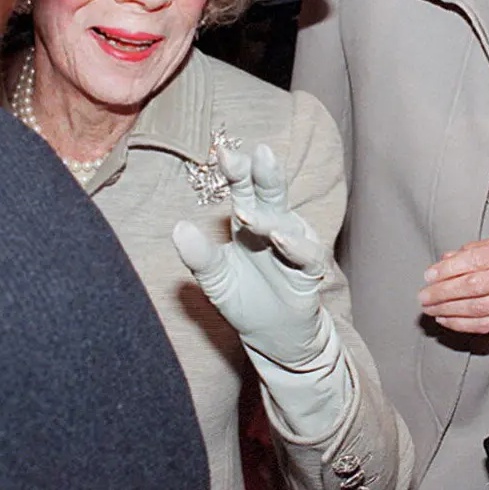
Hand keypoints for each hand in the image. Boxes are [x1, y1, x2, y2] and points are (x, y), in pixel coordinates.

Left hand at [173, 142, 332, 366]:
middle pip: (271, 193)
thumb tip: (178, 227)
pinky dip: (294, 246)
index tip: (223, 153)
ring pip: (286, 222)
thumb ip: (198, 255)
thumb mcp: (215, 278)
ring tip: (247, 214)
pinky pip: (306, 255)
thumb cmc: (245, 297)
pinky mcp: (310, 271)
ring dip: (268, 217)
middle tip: (259, 153)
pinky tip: (280, 239)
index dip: (237, 171)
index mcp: (250, 219)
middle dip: (265, 173)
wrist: (273, 336)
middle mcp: (275, 225)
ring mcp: (295, 246)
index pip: (244, 188)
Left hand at [418, 234, 488, 333]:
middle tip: (424, 296)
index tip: (429, 276)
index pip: (476, 261)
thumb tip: (445, 260)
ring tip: (431, 308)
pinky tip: (448, 319)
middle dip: (443, 293)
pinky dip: (463, 324)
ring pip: (479, 309)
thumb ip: (476, 249)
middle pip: (474, 287)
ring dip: (449, 310)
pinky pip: (488, 325)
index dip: (448, 270)